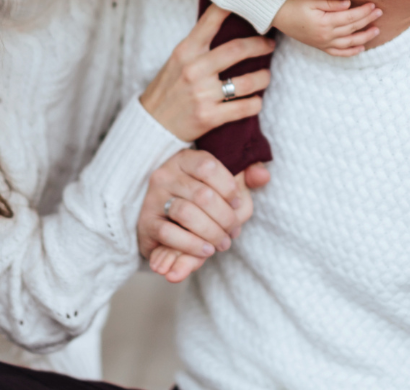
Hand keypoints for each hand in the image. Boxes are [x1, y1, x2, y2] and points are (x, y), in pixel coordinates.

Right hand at [141, 5, 273, 141]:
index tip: (248, 1)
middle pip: (238, 49)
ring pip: (248, 82)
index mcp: (186, 51)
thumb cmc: (169, 87)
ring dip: (263, 77)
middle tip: (269, 45)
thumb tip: (227, 21)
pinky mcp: (209, 116)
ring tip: (265, 76)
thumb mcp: (178, 59)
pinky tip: (256, 100)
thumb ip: (199, 44)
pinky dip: (256, 103)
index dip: (231, 7)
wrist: (152, 124)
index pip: (211, 21)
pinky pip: (245, 107)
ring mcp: (202, 94)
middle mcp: (194, 69)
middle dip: (260, 45)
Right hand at [148, 163, 269, 282]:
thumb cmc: (200, 202)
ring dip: (211, 233)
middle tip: (233, 232)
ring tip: (222, 243)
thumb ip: (246, 178)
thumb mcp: (223, 186)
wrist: (165, 223)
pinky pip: (169, 234)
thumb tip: (263, 177)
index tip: (237, 203)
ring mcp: (153, 197)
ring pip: (186, 214)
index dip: (228, 187)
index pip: (208, 166)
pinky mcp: (146, 222)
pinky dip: (191, 245)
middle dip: (225, 218)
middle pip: (202, 195)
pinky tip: (205, 250)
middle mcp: (166, 174)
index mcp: (185, 159)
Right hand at [272, 0, 380, 56]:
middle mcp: (326, 35)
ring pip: (349, 43)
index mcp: (325, 22)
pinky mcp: (320, 46)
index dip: (364, 11)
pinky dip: (350, 52)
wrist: (278, 15)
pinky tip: (361, 48)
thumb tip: (349, 4)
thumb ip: (331, 2)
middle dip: (367, 20)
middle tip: (379, 13)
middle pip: (352, 28)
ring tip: (376, 30)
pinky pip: (338, 53)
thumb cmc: (294, 4)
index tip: (373, 5)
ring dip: (364, 37)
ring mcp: (323, 43)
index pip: (350, 17)